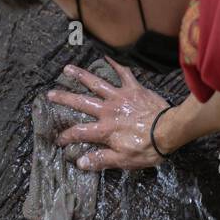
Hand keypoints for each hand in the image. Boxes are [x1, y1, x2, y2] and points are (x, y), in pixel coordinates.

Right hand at [47, 59, 168, 171]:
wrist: (169, 131)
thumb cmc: (148, 148)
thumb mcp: (123, 161)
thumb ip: (101, 160)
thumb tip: (80, 162)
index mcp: (104, 130)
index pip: (79, 133)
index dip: (66, 136)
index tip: (58, 140)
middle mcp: (108, 111)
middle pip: (81, 103)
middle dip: (64, 99)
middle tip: (50, 94)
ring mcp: (120, 97)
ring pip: (96, 84)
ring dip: (81, 75)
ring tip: (67, 69)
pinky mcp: (133, 89)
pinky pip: (123, 74)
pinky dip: (115, 65)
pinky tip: (106, 57)